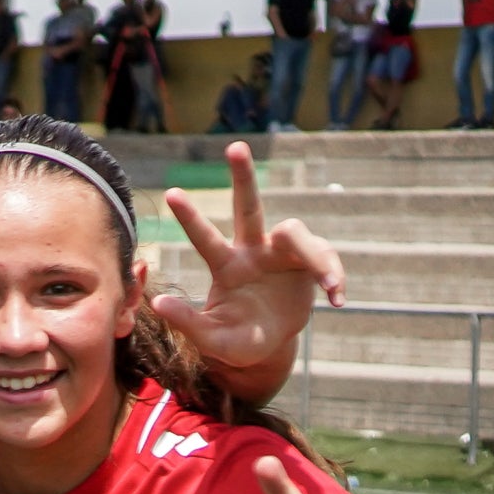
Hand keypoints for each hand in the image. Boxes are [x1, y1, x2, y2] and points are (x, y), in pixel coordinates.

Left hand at [153, 140, 343, 384]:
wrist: (269, 346)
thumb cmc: (236, 340)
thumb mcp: (212, 340)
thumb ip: (187, 323)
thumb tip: (156, 303)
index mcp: (226, 267)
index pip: (206, 239)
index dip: (190, 218)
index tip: (171, 194)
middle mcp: (253, 252)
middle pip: (249, 207)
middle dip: (243, 177)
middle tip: (234, 147)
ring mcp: (283, 254)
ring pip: (297, 232)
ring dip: (317, 256)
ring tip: (329, 283)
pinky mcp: (310, 263)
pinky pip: (326, 262)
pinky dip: (334, 278)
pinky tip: (337, 299)